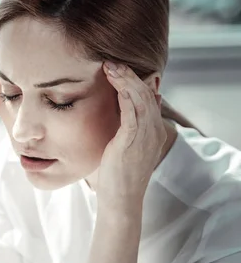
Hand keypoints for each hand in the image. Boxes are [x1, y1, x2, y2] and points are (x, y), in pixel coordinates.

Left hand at [99, 62, 167, 211]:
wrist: (120, 199)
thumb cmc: (116, 175)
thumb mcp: (123, 147)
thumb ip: (124, 128)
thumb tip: (118, 112)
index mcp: (153, 131)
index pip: (148, 98)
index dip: (134, 81)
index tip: (117, 69)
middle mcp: (153, 131)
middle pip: (146, 94)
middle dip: (129, 75)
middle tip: (111, 62)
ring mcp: (145, 136)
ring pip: (141, 99)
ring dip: (125, 80)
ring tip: (110, 67)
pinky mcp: (132, 142)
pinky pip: (132, 112)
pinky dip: (125, 95)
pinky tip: (115, 84)